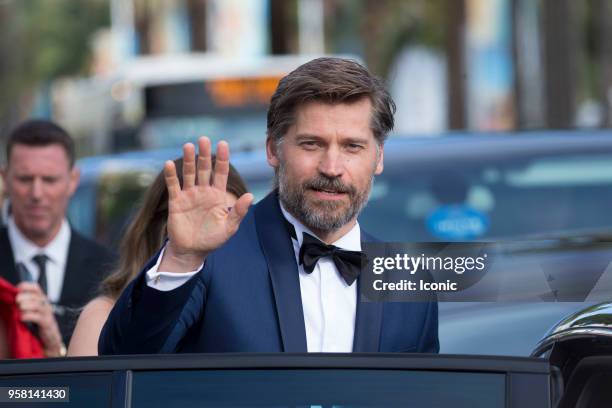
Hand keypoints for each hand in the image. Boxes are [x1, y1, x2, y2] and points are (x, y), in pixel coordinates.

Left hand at [16, 282, 64, 356]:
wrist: (49, 338)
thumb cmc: (38, 324)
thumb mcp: (32, 311)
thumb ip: (24, 304)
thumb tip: (12, 298)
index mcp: (41, 300)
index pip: (36, 288)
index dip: (27, 286)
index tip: (17, 288)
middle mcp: (46, 305)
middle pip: (37, 295)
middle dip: (26, 296)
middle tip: (17, 300)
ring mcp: (48, 314)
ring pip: (39, 305)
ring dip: (27, 305)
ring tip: (20, 308)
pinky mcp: (47, 323)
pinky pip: (39, 317)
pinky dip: (29, 316)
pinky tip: (22, 318)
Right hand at [161, 137, 253, 271]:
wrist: (192, 251)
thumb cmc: (213, 239)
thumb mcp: (229, 228)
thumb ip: (239, 212)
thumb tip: (250, 196)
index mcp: (218, 195)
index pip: (221, 173)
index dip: (222, 159)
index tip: (223, 144)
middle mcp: (204, 191)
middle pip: (205, 169)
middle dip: (205, 154)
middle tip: (204, 139)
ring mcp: (189, 195)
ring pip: (190, 173)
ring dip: (188, 160)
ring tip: (188, 146)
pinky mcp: (176, 201)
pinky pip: (174, 186)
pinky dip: (171, 175)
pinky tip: (169, 163)